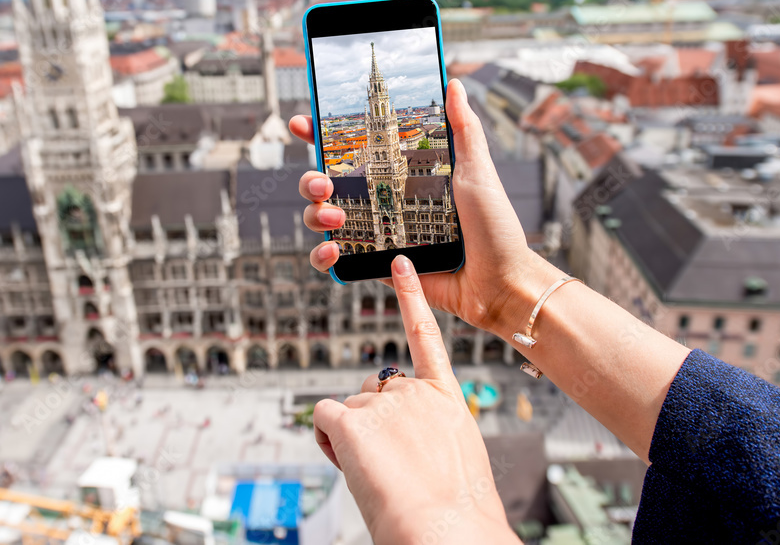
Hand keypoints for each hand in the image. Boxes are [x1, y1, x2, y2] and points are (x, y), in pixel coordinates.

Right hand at [290, 78, 559, 333]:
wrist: (499, 282)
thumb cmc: (494, 227)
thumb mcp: (477, 171)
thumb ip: (463, 128)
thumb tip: (452, 83)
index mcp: (400, 174)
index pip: (353, 149)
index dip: (322, 136)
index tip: (303, 123)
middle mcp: (383, 201)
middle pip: (325, 183)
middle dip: (311, 179)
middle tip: (324, 183)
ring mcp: (376, 233)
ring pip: (321, 219)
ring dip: (314, 214)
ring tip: (335, 217)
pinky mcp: (376, 266)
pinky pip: (334, 259)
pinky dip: (323, 254)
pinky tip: (333, 250)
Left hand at [313, 255, 517, 543]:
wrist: (447, 531)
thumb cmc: (454, 508)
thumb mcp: (454, 456)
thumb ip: (427, 430)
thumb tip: (396, 435)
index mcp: (447, 398)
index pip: (425, 335)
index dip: (411, 296)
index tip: (399, 262)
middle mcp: (415, 392)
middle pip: (374, 391)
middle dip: (372, 422)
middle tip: (389, 463)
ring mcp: (383, 403)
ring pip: (349, 410)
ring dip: (351, 437)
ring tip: (378, 472)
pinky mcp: (353, 420)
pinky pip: (324, 418)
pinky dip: (328, 440)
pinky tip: (347, 460)